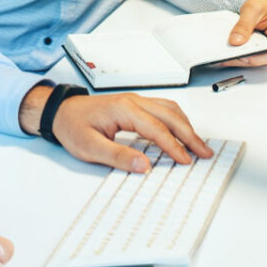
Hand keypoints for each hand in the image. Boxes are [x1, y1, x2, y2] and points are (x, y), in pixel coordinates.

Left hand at [19, 85, 210, 172]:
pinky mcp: (135, 105)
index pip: (157, 128)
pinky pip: (163, 109)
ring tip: (199, 145)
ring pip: (169, 109)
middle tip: (205, 153)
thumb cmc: (73, 126)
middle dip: (190, 135)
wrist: (61, 111)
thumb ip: (118, 156)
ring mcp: (135, 101)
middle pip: (170, 115)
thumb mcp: (90, 147)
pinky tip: (182, 131)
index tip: (186, 161)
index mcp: (124, 109)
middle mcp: (134, 101)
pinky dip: (177, 120)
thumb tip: (144, 165)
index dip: (174, 146)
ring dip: (186, 126)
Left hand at [218, 0, 266, 66]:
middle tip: (225, 58)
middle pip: (264, 58)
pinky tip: (229, 52)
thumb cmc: (265, 4)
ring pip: (258, 58)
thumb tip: (235, 41)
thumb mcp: (252, 9)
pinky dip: (242, 54)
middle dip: (244, 59)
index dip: (257, 58)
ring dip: (241, 58)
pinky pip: (254, 55)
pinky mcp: (266, 49)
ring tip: (223, 57)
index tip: (240, 56)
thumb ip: (244, 25)